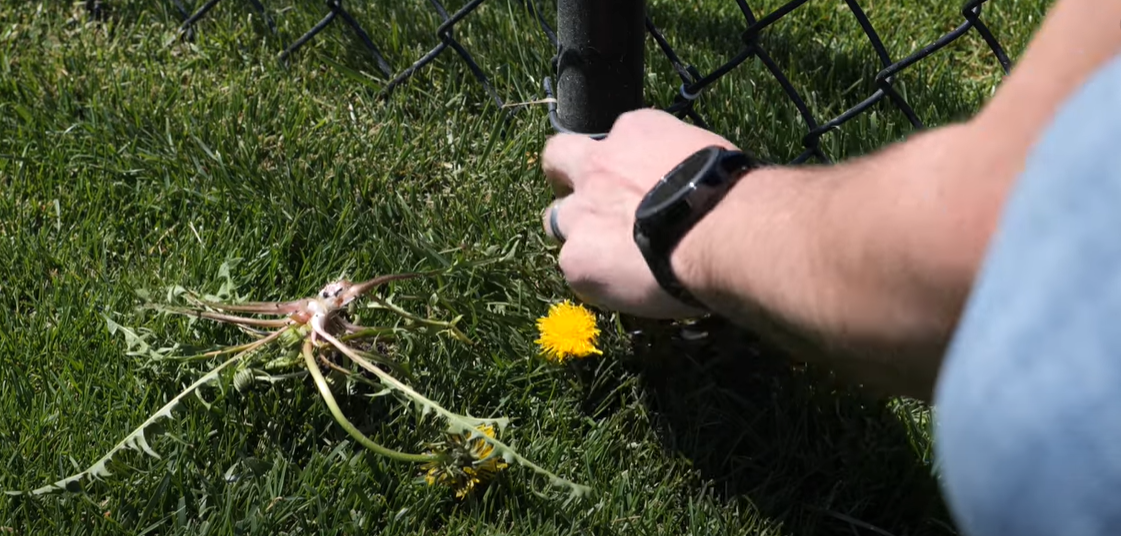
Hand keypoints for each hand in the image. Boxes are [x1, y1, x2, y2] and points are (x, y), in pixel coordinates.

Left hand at [539, 108, 739, 318]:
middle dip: (563, 177)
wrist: (719, 231)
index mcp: (636, 130)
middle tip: (588, 203)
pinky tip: (622, 289)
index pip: (616, 139)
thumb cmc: (730, 193)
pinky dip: (596, 279)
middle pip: (558, 158)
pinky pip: (575, 269)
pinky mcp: (577, 257)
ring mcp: (581, 211)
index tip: (637, 180)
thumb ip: (679, 164)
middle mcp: (597, 164)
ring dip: (577, 234)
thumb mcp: (706, 156)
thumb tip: (687, 186)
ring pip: (555, 219)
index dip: (622, 161)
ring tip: (608, 259)